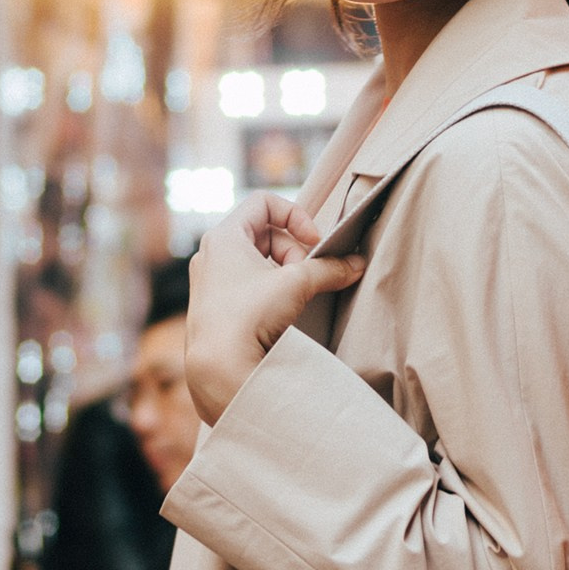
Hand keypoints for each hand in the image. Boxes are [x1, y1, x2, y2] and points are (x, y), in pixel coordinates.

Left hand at [184, 195, 363, 425]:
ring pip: (258, 262)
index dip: (295, 215)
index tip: (313, 242)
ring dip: (284, 274)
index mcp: (224, 235)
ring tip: (295, 297)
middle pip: (264, 234)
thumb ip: (330, 269)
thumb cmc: (249, 315)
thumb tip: (357, 265)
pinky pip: (249, 285)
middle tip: (306, 277)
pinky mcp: (216, 306)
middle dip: (293, 252)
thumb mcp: (297, 284)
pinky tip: (281, 313)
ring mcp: (212, 281)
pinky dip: (271, 291)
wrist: (220, 366)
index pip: (264, 203)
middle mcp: (212, 254)